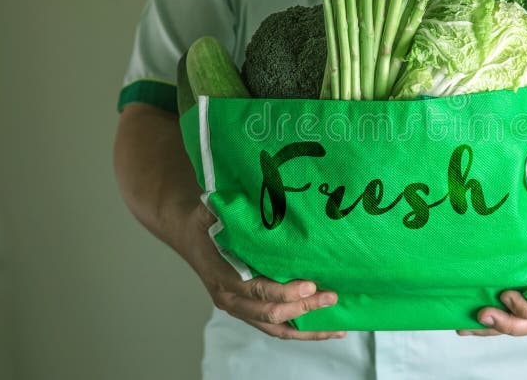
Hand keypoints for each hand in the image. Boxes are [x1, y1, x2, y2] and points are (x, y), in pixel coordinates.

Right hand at [180, 203, 345, 340]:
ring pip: (276, 327)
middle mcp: (230, 298)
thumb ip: (225, 208)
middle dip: (303, 306)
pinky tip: (327, 330)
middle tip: (331, 296)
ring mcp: (240, 309)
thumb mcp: (209, 212)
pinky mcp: (250, 313)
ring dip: (307, 328)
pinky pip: (277, 329)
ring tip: (337, 327)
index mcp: (222, 276)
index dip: (283, 290)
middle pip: (270, 313)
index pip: (256, 290)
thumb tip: (245, 195)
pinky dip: (302, 331)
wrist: (188, 236)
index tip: (310, 284)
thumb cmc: (204, 223)